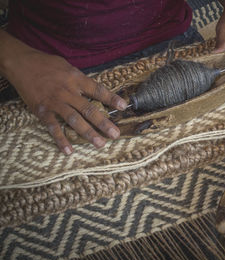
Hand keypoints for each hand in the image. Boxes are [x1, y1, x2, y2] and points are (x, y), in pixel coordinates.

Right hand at [1, 38, 126, 154]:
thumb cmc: (47, 64)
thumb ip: (81, 80)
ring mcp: (54, 102)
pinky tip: (69, 150)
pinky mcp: (42, 110)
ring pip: (74, 120)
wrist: (21, 63)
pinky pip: (53, 127)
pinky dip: (61, 140)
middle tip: (115, 134)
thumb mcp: (68, 67)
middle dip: (103, 123)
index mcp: (76, 79)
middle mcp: (67, 91)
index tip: (124, 107)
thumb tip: (97, 92)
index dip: (111, 98)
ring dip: (88, 133)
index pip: (98, 90)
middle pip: (89, 109)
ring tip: (100, 144)